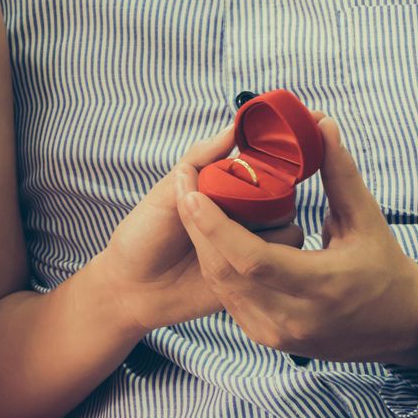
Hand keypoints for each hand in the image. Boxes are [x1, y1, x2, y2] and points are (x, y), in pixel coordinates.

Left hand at [90, 125, 304, 336]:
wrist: (132, 290)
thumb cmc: (143, 235)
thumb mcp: (165, 193)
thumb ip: (199, 161)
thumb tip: (234, 128)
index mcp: (224, 191)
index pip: (262, 171)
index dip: (267, 167)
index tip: (265, 166)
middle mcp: (242, 217)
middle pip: (280, 201)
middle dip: (268, 203)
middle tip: (236, 213)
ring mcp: (249, 248)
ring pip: (285, 231)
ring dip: (264, 234)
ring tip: (226, 241)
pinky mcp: (252, 279)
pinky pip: (278, 268)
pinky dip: (265, 263)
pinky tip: (236, 264)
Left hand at [175, 116, 417, 367]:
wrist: (397, 329)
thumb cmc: (384, 270)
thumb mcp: (367, 220)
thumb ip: (340, 173)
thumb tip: (321, 124)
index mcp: (322, 285)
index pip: (254, 259)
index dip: (218, 227)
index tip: (194, 194)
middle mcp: (294, 317)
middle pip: (228, 272)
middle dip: (201, 230)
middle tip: (187, 191)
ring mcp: (277, 333)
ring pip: (222, 286)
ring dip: (205, 246)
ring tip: (194, 209)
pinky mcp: (267, 338)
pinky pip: (230, 299)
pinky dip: (219, 267)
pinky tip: (214, 239)